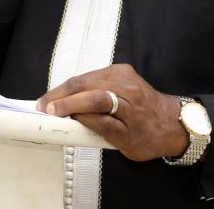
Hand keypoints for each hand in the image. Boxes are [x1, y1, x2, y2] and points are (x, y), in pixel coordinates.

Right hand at [36, 64, 189, 161]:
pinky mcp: (119, 70)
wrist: (172, 122)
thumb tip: (76, 117)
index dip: (69, 105)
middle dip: (59, 95)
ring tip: (49, 103)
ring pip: (85, 78)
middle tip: (42, 107)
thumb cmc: (151, 136)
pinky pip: (92, 76)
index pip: (94, 99)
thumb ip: (100, 127)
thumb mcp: (125, 142)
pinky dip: (77, 86)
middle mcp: (126, 82)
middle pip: (85, 83)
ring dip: (65, 90)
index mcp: (129, 102)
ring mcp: (122, 73)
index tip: (51, 112)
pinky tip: (66, 95)